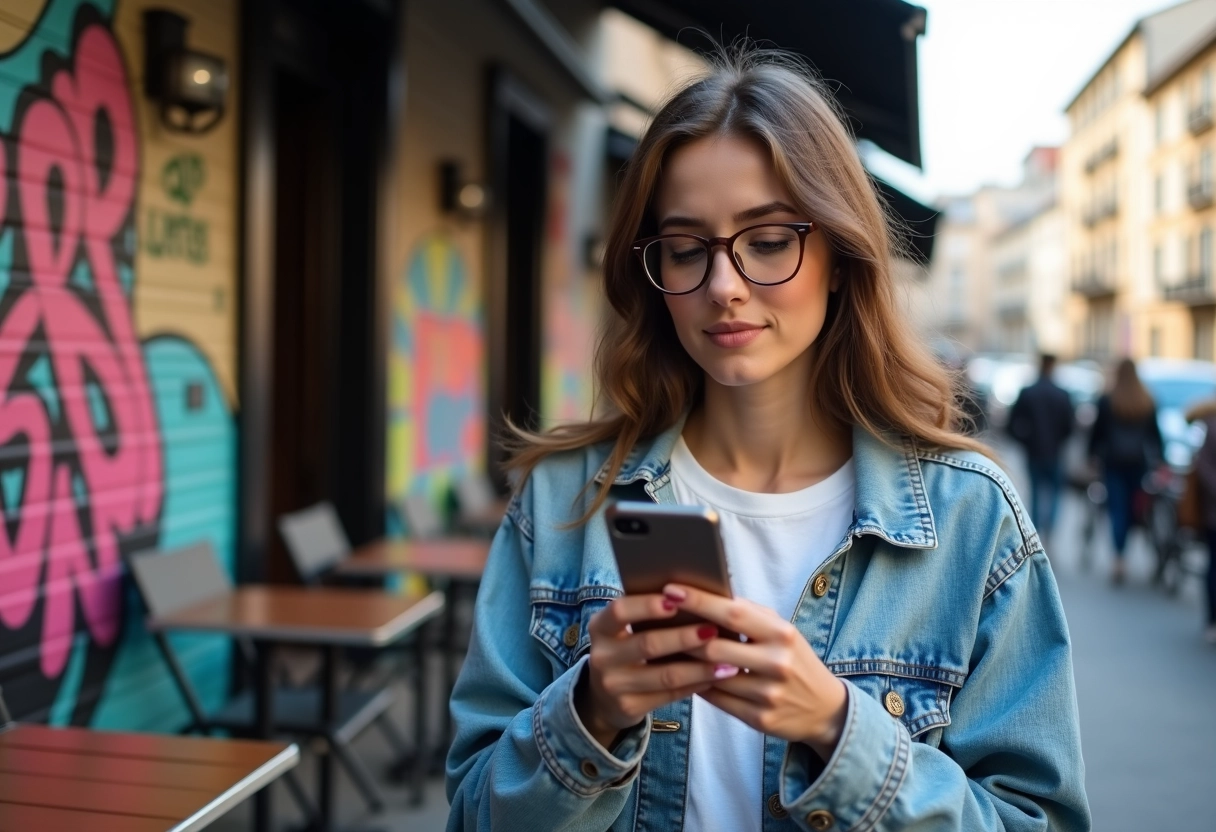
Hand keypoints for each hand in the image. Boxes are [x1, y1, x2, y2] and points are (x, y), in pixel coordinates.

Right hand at [575, 593, 735, 749]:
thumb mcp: (623, 631)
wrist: (603, 698)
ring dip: (700, 667)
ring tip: (728, 661)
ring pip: (665, 675)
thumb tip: (693, 597)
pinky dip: (695, 685)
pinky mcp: (629, 707)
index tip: (677, 600)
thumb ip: (646, 615)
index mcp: (600, 627)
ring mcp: (613, 685)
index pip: (620, 611)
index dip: (647, 605)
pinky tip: (715, 678)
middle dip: (684, 637)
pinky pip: (669, 695)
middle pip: (648, 644)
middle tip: (713, 629)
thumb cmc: (626, 650)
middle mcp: (602, 656)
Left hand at [666, 583, 847, 760]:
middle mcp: (777, 663)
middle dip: (682, 635)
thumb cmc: (794, 659)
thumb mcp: (781, 631)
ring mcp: (768, 694)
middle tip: (656, 623)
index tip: (670, 589)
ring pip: (710, 676)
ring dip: (684, 662)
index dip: (698, 601)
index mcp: (782, 634)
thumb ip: (749, 614)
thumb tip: (706, 593)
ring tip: (663, 647)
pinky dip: (697, 685)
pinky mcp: (759, 719)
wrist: (824, 708)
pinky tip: (684, 674)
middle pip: (714, 646)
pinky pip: (716, 699)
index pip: (732, 613)